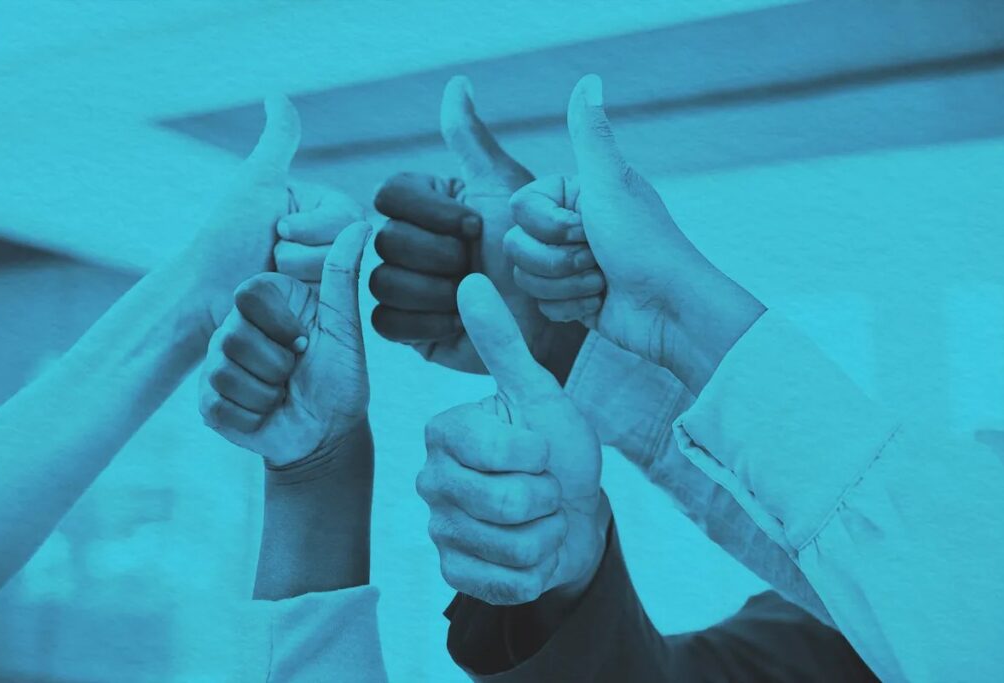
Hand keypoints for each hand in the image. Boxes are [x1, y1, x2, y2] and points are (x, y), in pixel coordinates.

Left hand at [177, 95, 363, 336]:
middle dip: (302, 253)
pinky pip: (335, 301)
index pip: (347, 215)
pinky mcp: (326, 305)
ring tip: (272, 276)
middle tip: (271, 256)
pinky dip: (305, 300)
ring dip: (299, 277)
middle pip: (348, 245)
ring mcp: (332, 274)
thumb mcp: (256, 182)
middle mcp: (333, 240)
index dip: (311, 226)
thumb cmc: (229, 237)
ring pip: (342, 275)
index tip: (276, 229)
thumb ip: (278, 141)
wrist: (208, 293)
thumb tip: (277, 93)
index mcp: (323, 207)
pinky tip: (283, 297)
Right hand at [198, 221, 372, 466]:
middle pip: (233, 335)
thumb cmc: (339, 378)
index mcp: (267, 303)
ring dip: (266, 392)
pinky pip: (218, 405)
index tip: (306, 341)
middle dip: (277, 364)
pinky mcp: (208, 401)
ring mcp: (217, 364)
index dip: (282, 324)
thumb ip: (342, 277)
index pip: (250, 292)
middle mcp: (235, 327)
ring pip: (224, 372)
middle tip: (295, 371)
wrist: (327, 433)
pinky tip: (265, 414)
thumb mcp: (344, 328)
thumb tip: (361, 223)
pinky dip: (252, 417)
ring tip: (282, 393)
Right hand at [370, 77, 582, 376]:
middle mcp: (407, 242)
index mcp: (424, 205)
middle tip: (475, 265)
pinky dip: (424, 323)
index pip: (390, 193)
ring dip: (435, 291)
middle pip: (384, 240)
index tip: (478, 226)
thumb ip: (473, 140)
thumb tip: (457, 83)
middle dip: (439, 255)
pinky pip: (387, 323)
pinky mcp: (409, 331)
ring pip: (383, 281)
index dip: (433, 213)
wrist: (556, 314)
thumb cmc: (542, 248)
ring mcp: (405, 287)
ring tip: (471, 296)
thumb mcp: (507, 187)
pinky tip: (458, 321)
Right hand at [416, 274, 608, 604]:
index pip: (505, 452)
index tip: (541, 448)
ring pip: (513, 546)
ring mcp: (440, 530)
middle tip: (544, 485)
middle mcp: (432, 480)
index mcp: (445, 432)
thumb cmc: (555, 445)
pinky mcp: (455, 572)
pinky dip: (536, 567)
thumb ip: (501, 342)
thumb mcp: (537, 392)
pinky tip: (531, 547)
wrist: (572, 506)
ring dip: (546, 532)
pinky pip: (506, 582)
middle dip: (548, 496)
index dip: (541, 454)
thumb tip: (471, 280)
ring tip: (540, 515)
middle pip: (509, 503)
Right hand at [506, 75, 764, 393]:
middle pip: (516, 245)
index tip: (585, 228)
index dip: (547, 225)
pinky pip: (540, 305)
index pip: (518, 208)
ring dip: (565, 285)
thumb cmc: (643, 244)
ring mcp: (568, 264)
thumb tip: (588, 79)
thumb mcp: (611, 184)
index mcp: (575, 195)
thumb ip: (590, 134)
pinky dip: (570, 307)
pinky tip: (599, 301)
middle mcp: (570, 226)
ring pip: (524, 276)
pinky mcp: (571, 298)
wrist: (666, 308)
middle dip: (556, 260)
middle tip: (596, 258)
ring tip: (602, 281)